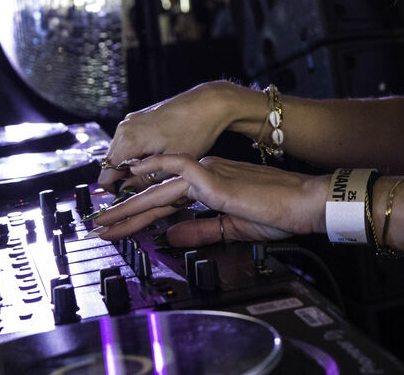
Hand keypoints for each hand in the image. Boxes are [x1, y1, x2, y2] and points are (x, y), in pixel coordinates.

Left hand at [91, 155, 325, 246]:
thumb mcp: (230, 228)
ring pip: (158, 186)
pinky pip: (178, 168)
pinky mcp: (214, 176)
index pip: (167, 203)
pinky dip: (154, 171)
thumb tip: (169, 236)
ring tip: (105, 219)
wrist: (303, 203)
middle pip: (156, 196)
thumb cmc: (278, 213)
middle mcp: (205, 174)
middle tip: (99, 226)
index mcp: (210, 185)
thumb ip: (199, 230)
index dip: (140, 216)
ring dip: (129, 204)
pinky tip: (133, 178)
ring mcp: (208, 173)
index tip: (119, 229)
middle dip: (124, 213)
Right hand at [96, 82, 243, 189]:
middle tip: (147, 185)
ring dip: (132, 165)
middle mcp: (125, 129)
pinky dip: (138, 153)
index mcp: (128, 141)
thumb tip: (128, 192)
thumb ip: (144, 181)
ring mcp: (131, 121)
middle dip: (124, 178)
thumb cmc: (194, 130)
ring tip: (155, 170)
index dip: (115, 190)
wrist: (209, 104)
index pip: (106, 174)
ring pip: (120, 153)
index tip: (129, 196)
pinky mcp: (140, 118)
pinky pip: (129, 141)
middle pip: (111, 164)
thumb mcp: (170, 164)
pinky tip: (158, 156)